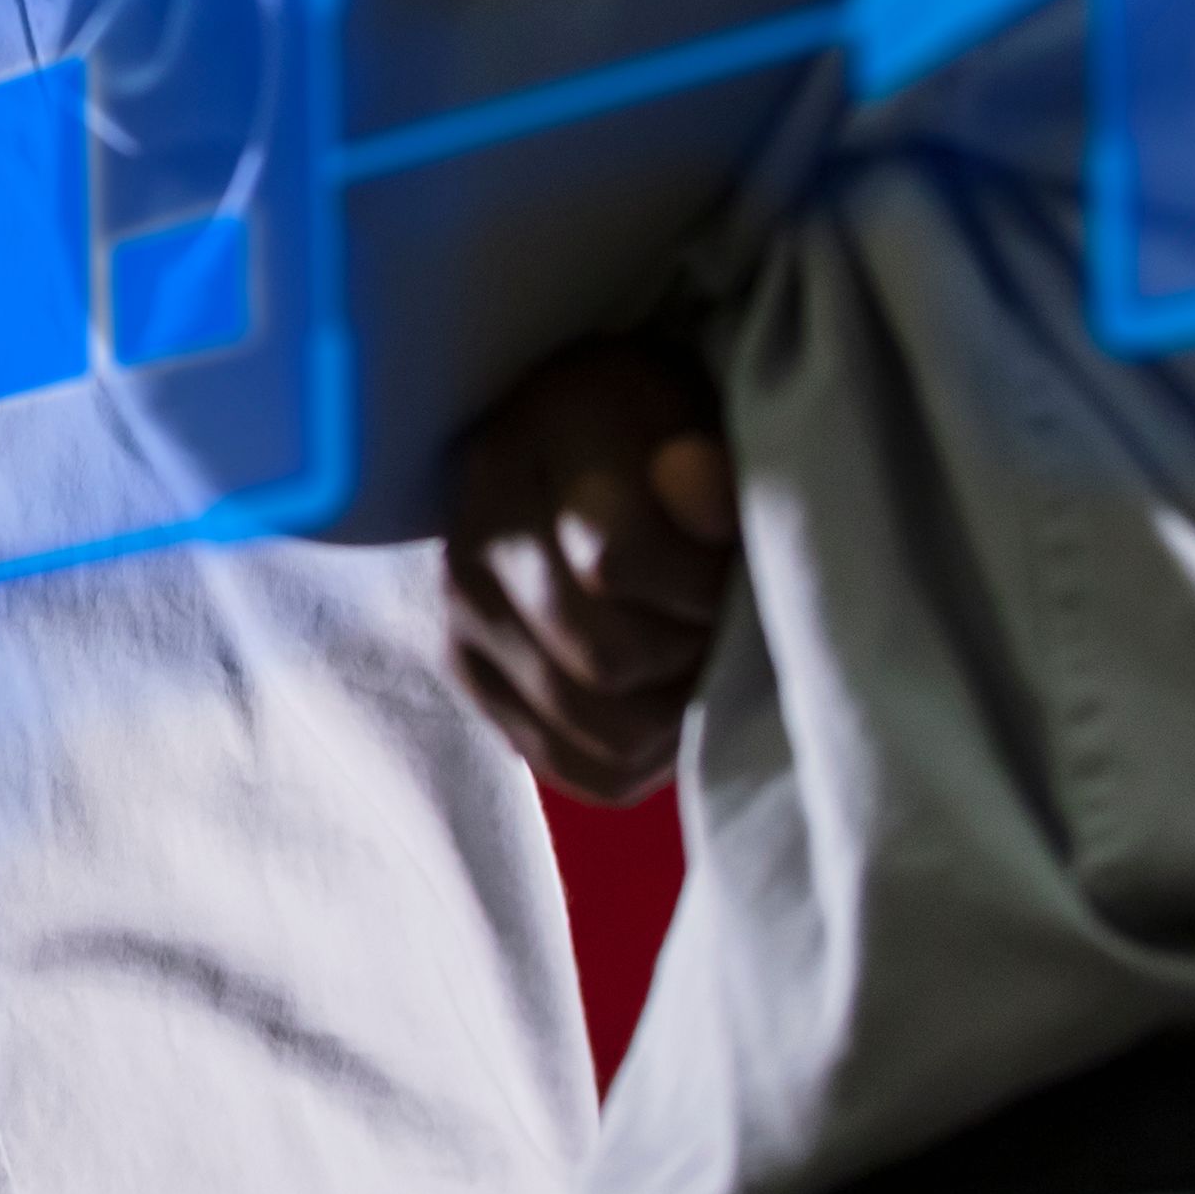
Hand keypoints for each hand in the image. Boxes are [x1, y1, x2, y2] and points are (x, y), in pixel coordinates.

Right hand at [442, 340, 737, 804]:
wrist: (586, 451)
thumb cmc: (660, 434)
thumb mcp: (698, 422)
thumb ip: (708, 464)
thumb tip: (697, 487)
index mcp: (528, 451)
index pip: (611, 560)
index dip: (700, 581)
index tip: (731, 556)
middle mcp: (471, 543)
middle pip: (606, 657)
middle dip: (692, 647)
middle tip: (720, 614)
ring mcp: (464, 622)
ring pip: (602, 728)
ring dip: (677, 706)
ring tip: (697, 651)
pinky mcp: (478, 684)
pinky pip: (583, 771)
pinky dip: (647, 757)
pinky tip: (668, 699)